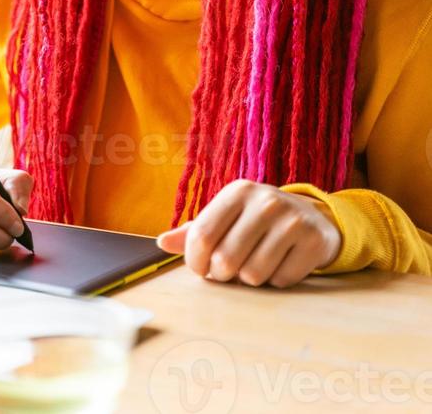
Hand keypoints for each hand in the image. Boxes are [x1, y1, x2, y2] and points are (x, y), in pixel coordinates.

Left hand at [156, 179, 341, 288]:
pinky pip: (280, 281)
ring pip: (253, 275)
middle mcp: (265, 201)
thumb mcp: (227, 216)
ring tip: (256, 261)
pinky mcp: (313, 241)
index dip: (195, 262)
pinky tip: (281, 263)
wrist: (312, 217)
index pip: (201, 235)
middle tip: (230, 268)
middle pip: (224, 260)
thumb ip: (195, 231)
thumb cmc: (256, 220)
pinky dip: (276, 281)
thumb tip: (161, 242)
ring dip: (249, 279)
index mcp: (237, 192)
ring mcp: (291, 220)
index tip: (200, 268)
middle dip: (222, 274)